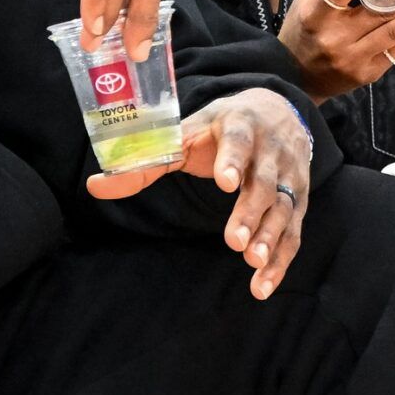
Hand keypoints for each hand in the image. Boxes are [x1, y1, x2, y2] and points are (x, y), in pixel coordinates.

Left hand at [87, 89, 313, 299]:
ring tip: (251, 263)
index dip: (232, 161)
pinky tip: (261, 284)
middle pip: (263, 182)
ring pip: (283, 208)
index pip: (237, 141)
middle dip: (249, 212)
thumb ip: (146, 161)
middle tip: (233, 242)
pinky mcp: (299, 200)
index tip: (224, 183)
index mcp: (238, 125)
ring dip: (269, 237)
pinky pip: (293, 232)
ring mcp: (289, 176)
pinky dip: (281, 259)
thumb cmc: (218, 127)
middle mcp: (270, 150)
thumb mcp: (184, 134)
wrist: (275, 110)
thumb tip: (95, 186)